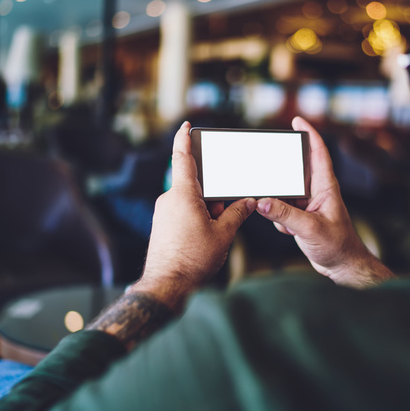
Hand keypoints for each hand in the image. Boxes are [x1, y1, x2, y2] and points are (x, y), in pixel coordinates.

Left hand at [134, 122, 256, 308]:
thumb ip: (237, 213)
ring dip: (206, 208)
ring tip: (216, 230)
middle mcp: (169, 199)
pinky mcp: (162, 225)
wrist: (166, 285)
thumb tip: (247, 202)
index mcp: (182, 194)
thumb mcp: (223, 234)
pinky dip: (197, 217)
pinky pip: (182, 211)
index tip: (185, 125)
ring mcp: (163, 213)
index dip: (183, 138)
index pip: (182, 157)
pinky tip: (206, 236)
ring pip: (189, 200)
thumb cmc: (193, 259)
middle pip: (194, 183)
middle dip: (213, 194)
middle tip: (225, 211)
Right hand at [256, 117, 393, 287]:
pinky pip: (280, 210)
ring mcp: (307, 204)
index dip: (309, 134)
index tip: (297, 120)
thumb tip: (261, 202)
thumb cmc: (337, 245)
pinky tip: (291, 233)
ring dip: (279, 207)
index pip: (318, 154)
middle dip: (281, 174)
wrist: (341, 266)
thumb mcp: (309, 229)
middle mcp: (316, 192)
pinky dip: (281, 222)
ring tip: (290, 224)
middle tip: (269, 174)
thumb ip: (284, 215)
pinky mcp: (300, 216)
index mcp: (326, 187)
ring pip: (283, 193)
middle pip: (294, 170)